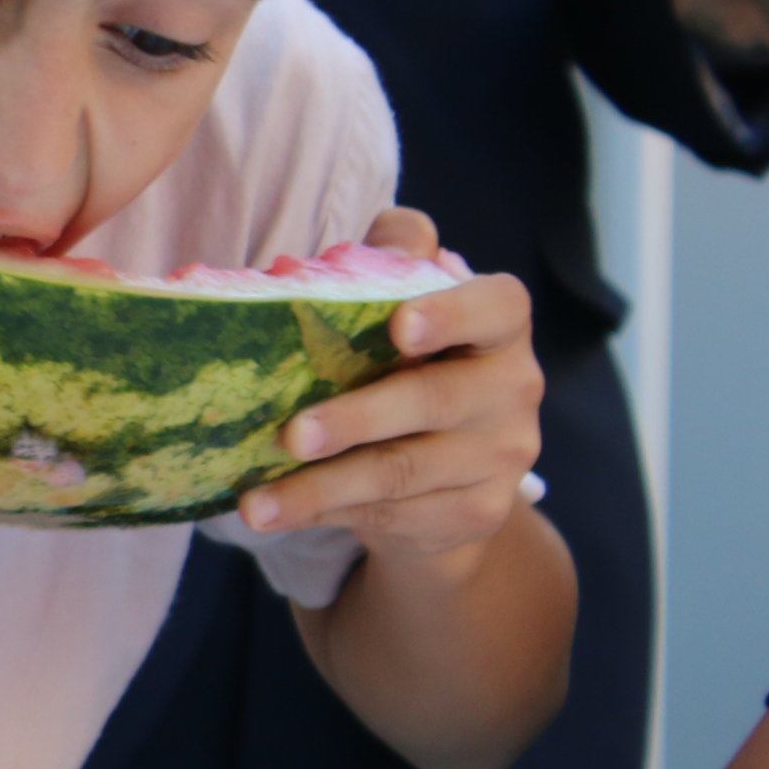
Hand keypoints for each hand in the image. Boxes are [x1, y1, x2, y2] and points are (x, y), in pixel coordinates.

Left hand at [236, 209, 540, 568]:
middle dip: (356, 420)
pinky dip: (329, 514)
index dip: (451, 314)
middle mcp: (514, 388)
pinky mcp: (479, 511)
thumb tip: (362, 253)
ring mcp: (503, 456)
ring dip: (321, 488)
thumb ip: (393, 257)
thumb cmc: (410, 360)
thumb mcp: (403, 299)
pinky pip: (396, 514)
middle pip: (434, 400)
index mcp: (499, 326)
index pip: (496, 308)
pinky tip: (281, 515)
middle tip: (292, 435)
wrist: (447, 466)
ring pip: (403, 472)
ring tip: (255, 503)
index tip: (400, 326)